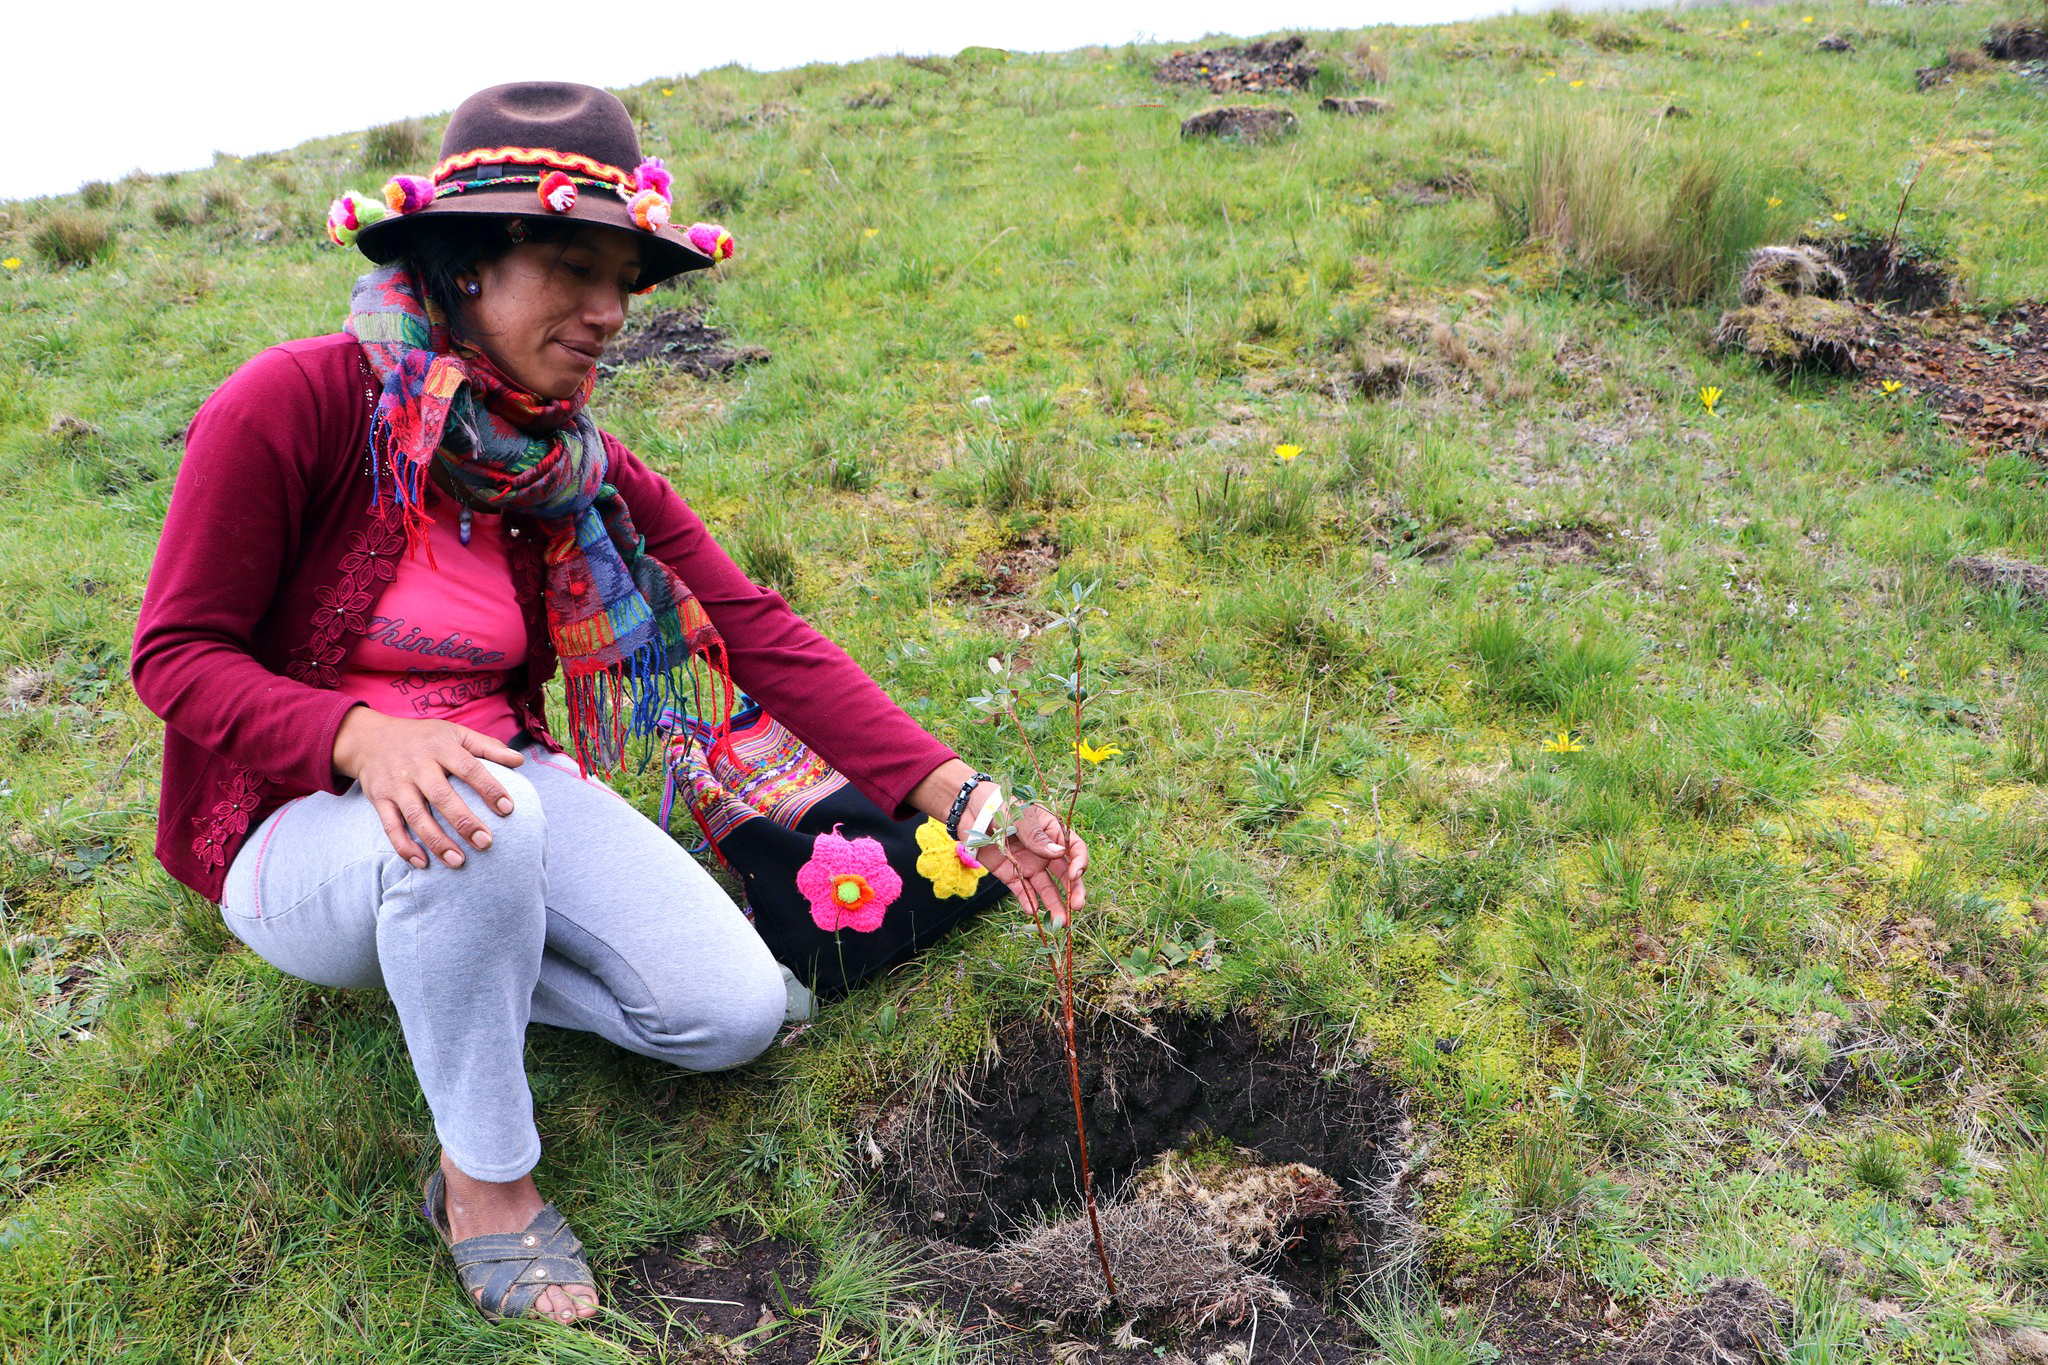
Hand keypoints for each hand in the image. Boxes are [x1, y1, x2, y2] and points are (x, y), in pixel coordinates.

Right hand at [331, 708, 524, 869]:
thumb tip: (519, 761)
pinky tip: (423, 863)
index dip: (489, 788)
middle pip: (442, 796)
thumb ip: (487, 746)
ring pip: (417, 816)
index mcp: (440, 747)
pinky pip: (390, 826)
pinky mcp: (380, 799)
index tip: (508, 809)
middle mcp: (417, 766)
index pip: (469, 768)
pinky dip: (404, 846)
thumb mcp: (455, 732)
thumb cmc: (423, 737)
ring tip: (459, 862)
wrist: (369, 738)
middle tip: (486, 843)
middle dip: (464, 821)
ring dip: (437, 841)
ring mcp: (397, 784)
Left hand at [971, 797, 1088, 928]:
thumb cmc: (999, 804)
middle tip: (1077, 907)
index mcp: (1052, 832)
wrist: (969, 809)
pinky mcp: (1010, 874)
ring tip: (1059, 922)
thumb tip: (1060, 853)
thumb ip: (1037, 836)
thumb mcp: (1020, 816)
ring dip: (1053, 903)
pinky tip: (1033, 911)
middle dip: (1073, 891)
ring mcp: (1028, 864)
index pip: (1074, 849)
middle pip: (1064, 874)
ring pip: (1046, 887)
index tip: (1075, 874)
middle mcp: (1044, 851)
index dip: (1079, 862)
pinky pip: (1022, 890)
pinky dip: (1028, 901)